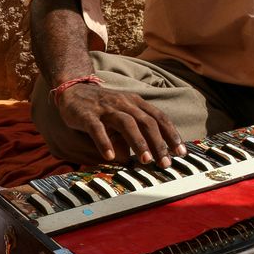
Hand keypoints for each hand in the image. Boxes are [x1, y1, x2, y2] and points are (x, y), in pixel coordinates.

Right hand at [56, 83, 186, 166]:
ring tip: (145, 161)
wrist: (73, 90)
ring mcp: (106, 108)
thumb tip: (148, 155)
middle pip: (146, 122)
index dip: (171, 135)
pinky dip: (104, 143)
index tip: (180, 152)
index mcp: (135, 103)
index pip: (159, 118)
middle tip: (165, 163)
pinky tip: (110, 157)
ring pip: (126, 124)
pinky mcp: (87, 115)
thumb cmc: (102, 107)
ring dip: (138, 143)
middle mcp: (124, 103)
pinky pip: (97, 129)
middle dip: (158, 143)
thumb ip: (136, 131)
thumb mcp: (123, 114)